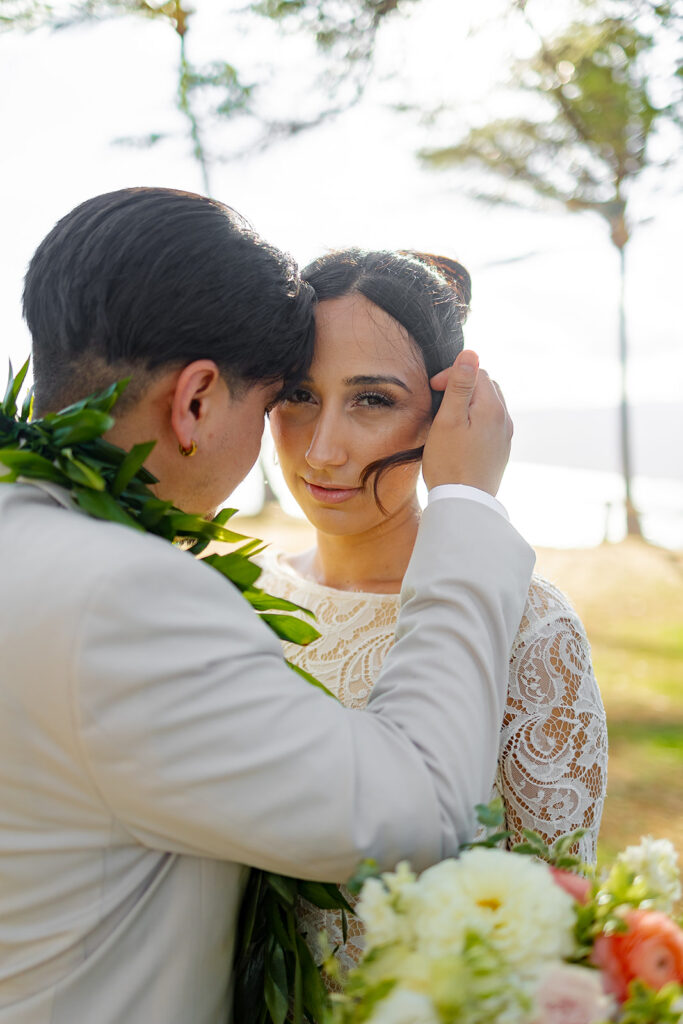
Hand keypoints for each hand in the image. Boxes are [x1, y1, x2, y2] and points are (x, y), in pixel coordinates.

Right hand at [422, 350, 511, 495]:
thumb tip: (470, 353)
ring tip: (450, 417)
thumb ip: (461, 385)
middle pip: (487, 386)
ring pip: (491, 405)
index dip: (453, 375)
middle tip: (440, 401)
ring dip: (472, 403)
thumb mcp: (449, 419)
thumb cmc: (450, 462)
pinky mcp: (501, 450)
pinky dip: (477, 420)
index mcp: (492, 407)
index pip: (476, 372)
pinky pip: (492, 424)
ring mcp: (505, 436)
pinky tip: (462, 434)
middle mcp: (505, 419)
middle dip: (464, 386)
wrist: (464, 503)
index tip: (434, 389)